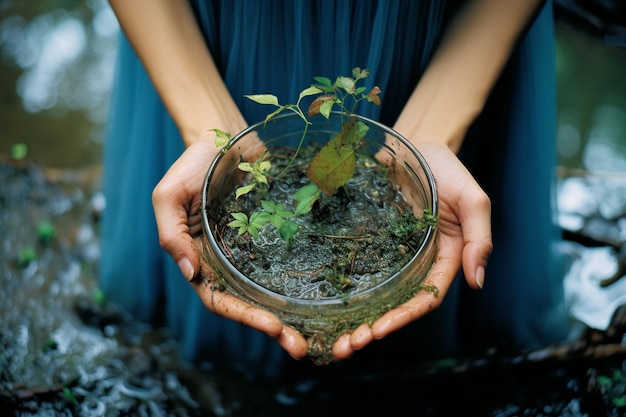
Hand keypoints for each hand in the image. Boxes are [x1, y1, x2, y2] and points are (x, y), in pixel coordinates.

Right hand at [152, 136, 308, 358]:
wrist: (223, 135)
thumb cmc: (191, 164)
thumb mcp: (169, 195)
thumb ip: (171, 233)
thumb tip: (188, 273)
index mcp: (200, 259)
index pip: (219, 299)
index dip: (244, 316)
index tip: (273, 327)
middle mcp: (227, 262)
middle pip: (248, 304)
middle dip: (273, 328)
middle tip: (301, 347)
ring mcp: (251, 250)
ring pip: (270, 291)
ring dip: (290, 315)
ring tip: (317, 335)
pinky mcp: (273, 235)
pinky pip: (286, 262)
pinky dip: (300, 283)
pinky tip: (324, 297)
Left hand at [331, 141, 492, 358]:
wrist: (415, 143)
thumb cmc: (448, 169)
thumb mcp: (472, 200)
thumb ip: (478, 238)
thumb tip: (478, 281)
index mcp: (442, 259)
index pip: (424, 298)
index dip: (402, 317)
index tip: (377, 331)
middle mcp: (415, 263)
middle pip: (395, 304)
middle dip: (372, 328)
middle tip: (344, 346)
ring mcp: (390, 253)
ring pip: (373, 293)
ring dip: (354, 317)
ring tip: (330, 338)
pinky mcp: (368, 239)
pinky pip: (355, 266)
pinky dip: (342, 287)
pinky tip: (321, 301)